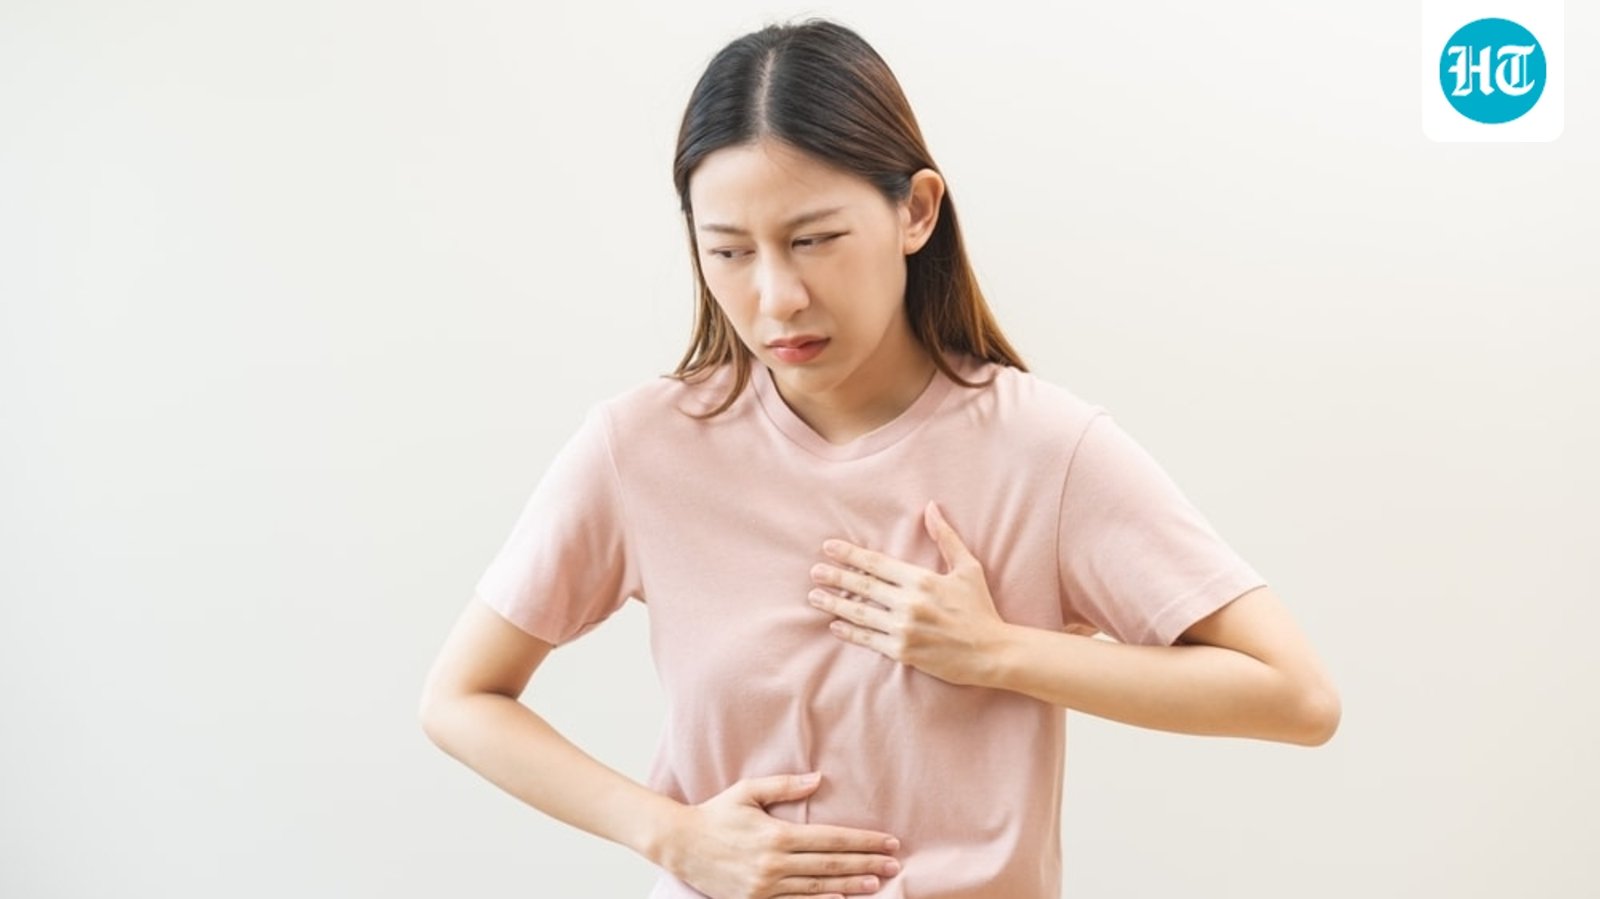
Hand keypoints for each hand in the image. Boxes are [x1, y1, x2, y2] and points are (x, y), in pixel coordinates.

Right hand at [660, 772, 901, 898]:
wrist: (680, 845)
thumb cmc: (715, 814)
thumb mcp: (747, 792)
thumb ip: (784, 787)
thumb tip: (817, 779)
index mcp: (777, 834)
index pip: (831, 838)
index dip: (863, 841)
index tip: (887, 842)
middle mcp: (775, 863)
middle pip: (832, 865)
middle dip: (866, 864)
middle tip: (894, 864)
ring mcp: (766, 886)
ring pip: (818, 888)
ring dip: (851, 885)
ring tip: (877, 883)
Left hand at [808, 500, 1006, 686]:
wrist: (992, 653)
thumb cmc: (980, 608)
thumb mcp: (968, 568)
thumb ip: (946, 538)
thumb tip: (931, 507)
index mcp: (922, 580)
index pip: (877, 564)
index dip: (850, 554)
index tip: (829, 547)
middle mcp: (909, 603)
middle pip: (863, 587)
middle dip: (835, 577)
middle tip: (814, 571)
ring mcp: (904, 629)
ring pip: (860, 614)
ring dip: (834, 604)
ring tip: (814, 597)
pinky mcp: (903, 652)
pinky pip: (869, 639)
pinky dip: (850, 632)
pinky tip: (835, 625)